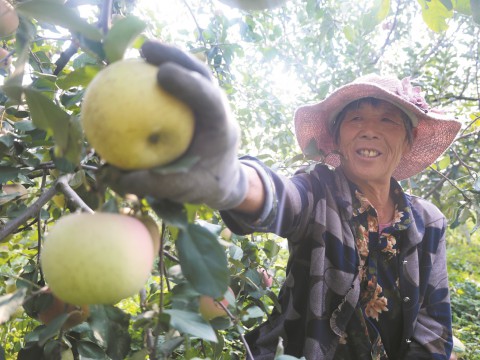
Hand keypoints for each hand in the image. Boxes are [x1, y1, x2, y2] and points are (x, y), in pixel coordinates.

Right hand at [99, 40, 247, 209]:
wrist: (222, 178)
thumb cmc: (205, 183)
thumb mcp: (185, 190)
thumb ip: (155, 184)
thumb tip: (116, 178)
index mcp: (221, 127)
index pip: (210, 100)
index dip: (189, 84)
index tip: (162, 74)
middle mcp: (217, 108)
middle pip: (202, 73)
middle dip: (177, 56)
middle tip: (146, 49)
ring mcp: (207, 101)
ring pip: (192, 69)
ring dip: (170, 55)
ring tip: (142, 48)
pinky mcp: (195, 101)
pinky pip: (179, 81)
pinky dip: (161, 71)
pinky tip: (136, 68)